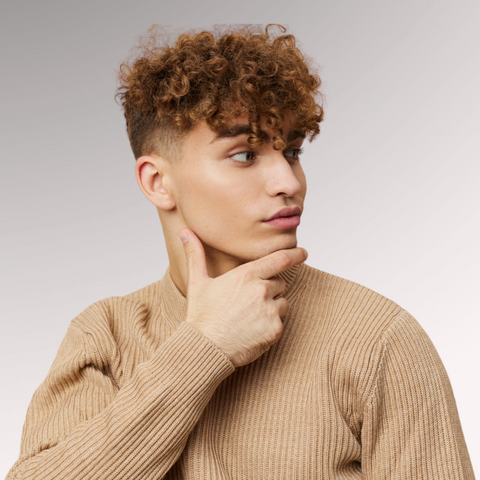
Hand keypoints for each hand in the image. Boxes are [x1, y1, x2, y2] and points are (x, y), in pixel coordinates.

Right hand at [179, 228, 307, 366]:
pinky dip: (270, 325)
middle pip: (279, 282)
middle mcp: (262, 289)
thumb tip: (184, 232)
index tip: (302, 253)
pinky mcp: (275, 329)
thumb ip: (195, 254)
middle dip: (269, 289)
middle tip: (248, 301)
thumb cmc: (202, 316)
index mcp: (247, 275)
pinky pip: (280, 322)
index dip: (294, 254)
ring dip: (272, 307)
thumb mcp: (197, 281)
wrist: (206, 349)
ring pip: (282, 302)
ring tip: (249, 316)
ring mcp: (270, 310)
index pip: (280, 259)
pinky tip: (252, 329)